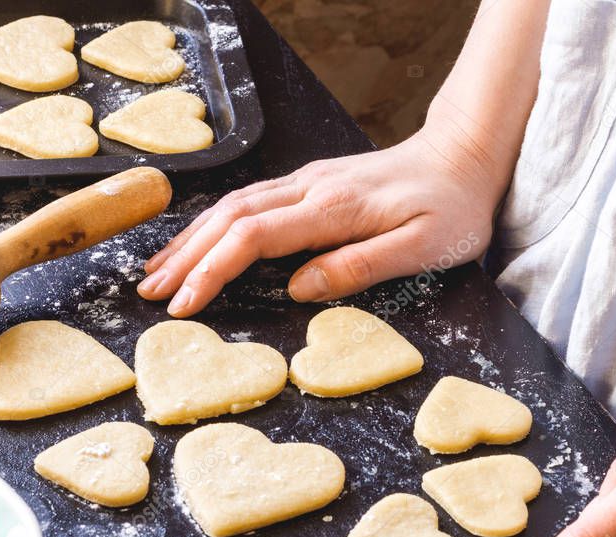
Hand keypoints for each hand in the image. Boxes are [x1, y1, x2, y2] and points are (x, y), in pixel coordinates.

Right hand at [137, 128, 500, 316]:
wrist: (464, 155)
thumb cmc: (452, 208)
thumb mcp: (422, 248)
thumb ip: (359, 266)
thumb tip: (297, 287)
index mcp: (334, 208)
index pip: (254, 237)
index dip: (212, 270)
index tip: (185, 303)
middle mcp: (311, 188)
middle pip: (230, 218)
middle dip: (185, 257)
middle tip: (151, 294)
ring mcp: (308, 180)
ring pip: (233, 204)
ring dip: (192, 238)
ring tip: (159, 270)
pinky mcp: (312, 182)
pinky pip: (249, 200)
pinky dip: (215, 223)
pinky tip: (201, 239)